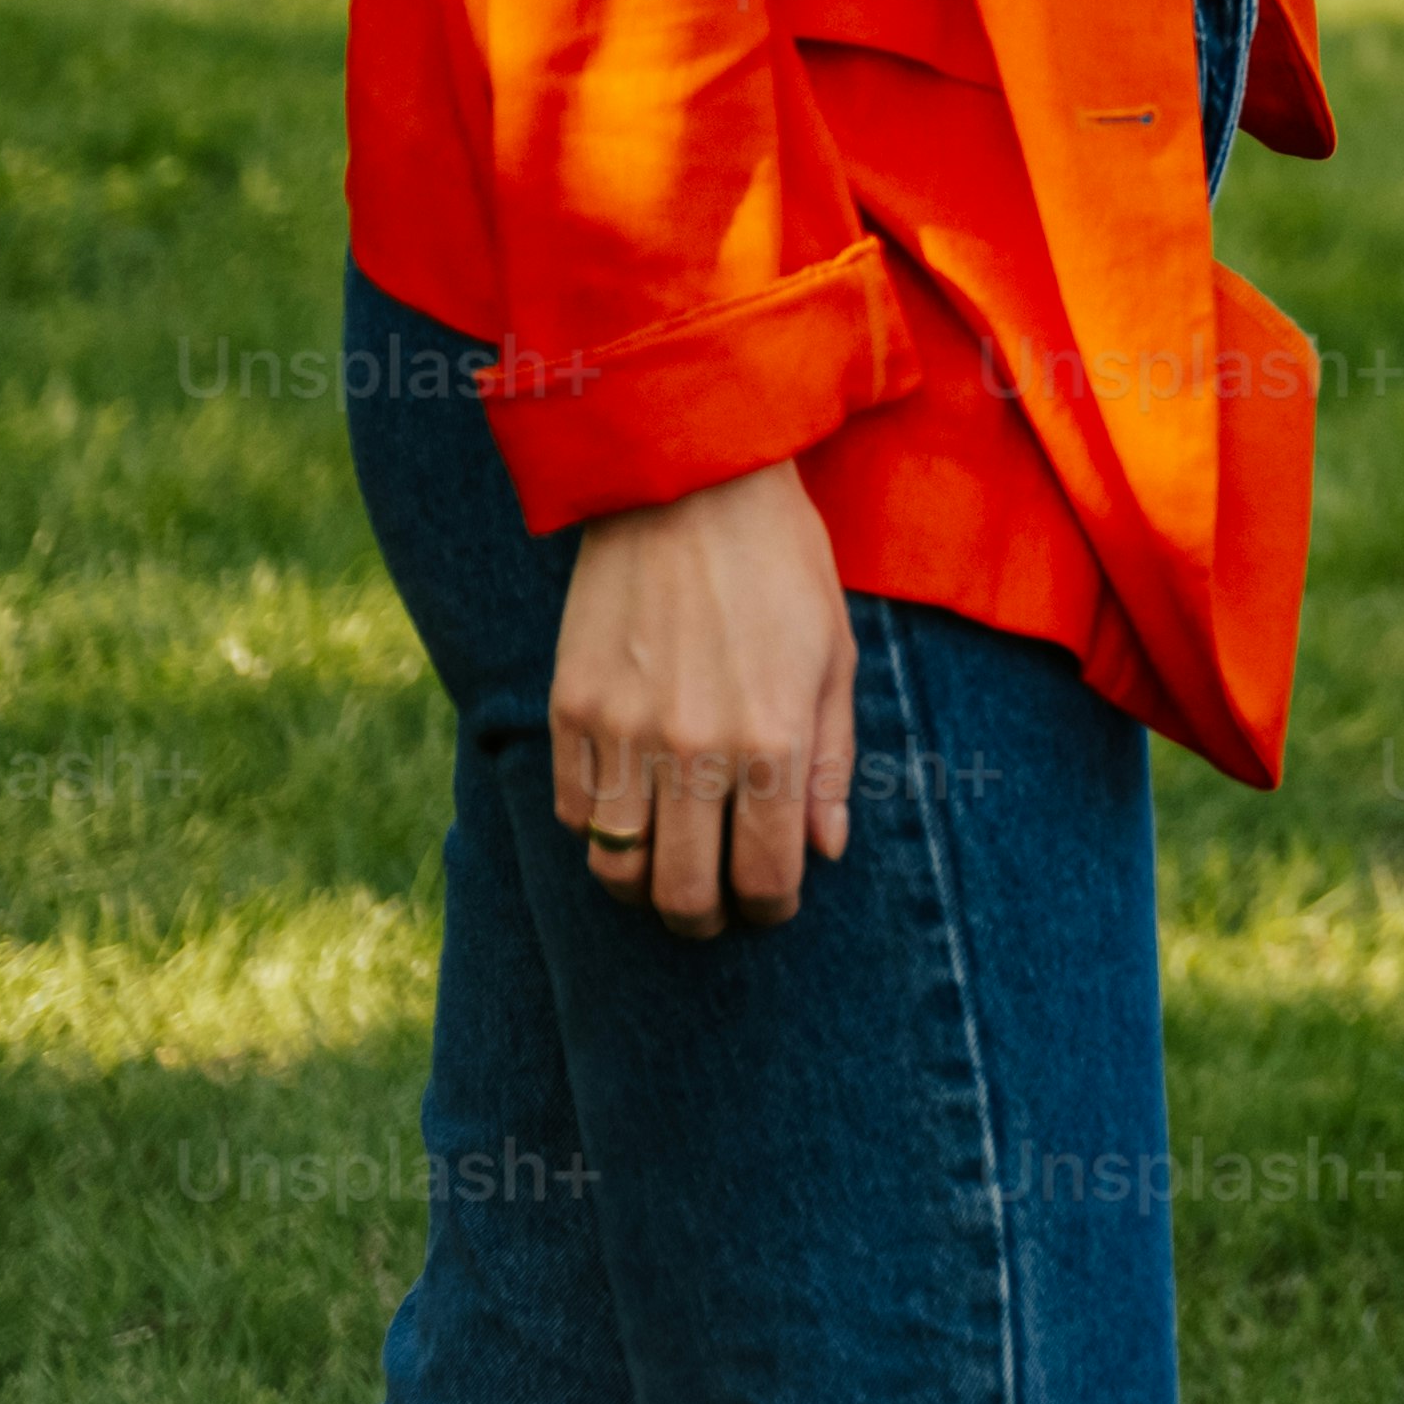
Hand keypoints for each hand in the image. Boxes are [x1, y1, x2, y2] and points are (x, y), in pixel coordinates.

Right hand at [545, 457, 857, 935]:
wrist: (689, 485)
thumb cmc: (781, 566)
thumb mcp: (834, 657)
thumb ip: (832, 762)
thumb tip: (825, 849)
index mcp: (771, 739)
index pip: (765, 878)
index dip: (771, 908)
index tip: (772, 903)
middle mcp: (693, 749)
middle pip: (682, 894)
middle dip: (705, 918)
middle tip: (715, 910)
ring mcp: (622, 732)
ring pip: (617, 868)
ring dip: (645, 885)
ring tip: (667, 870)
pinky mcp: (569, 709)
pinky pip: (572, 813)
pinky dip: (599, 829)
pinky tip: (628, 810)